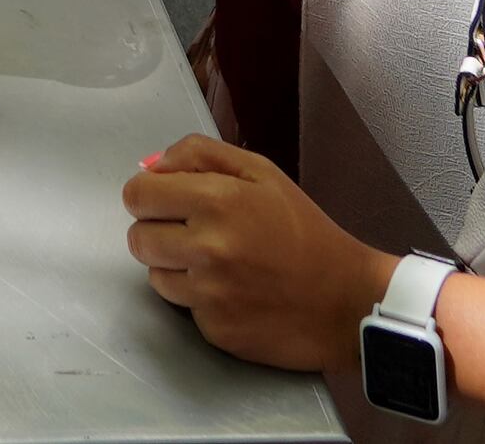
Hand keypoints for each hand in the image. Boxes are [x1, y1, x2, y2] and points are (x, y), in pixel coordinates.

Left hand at [121, 136, 396, 371]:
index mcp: (217, 200)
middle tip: (195, 234)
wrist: (347, 302)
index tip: (168, 202)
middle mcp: (207, 248)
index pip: (137, 195)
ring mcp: (209, 294)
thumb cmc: (306, 233)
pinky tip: (234, 292)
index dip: (150, 197)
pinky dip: (200, 300)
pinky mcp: (215, 330)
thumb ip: (199, 155)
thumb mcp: (262, 173)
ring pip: (154, 275)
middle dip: (159, 232)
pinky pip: (184, 308)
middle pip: (138, 237)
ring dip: (176, 268)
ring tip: (218, 264)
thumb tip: (149, 165)